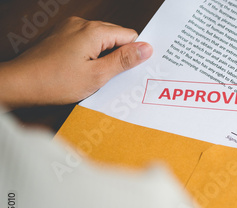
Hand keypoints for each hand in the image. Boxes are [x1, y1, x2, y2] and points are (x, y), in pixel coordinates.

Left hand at [0, 16, 152, 108]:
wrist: (20, 84)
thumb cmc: (55, 82)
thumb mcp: (97, 75)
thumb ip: (124, 60)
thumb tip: (146, 48)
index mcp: (93, 31)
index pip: (129, 35)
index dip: (134, 54)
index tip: (132, 71)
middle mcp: (81, 25)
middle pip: (115, 37)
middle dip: (119, 56)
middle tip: (115, 78)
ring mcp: (70, 30)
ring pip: (101, 41)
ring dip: (104, 58)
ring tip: (98, 77)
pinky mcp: (62, 38)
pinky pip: (86, 44)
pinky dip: (91, 57)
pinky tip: (86, 73)